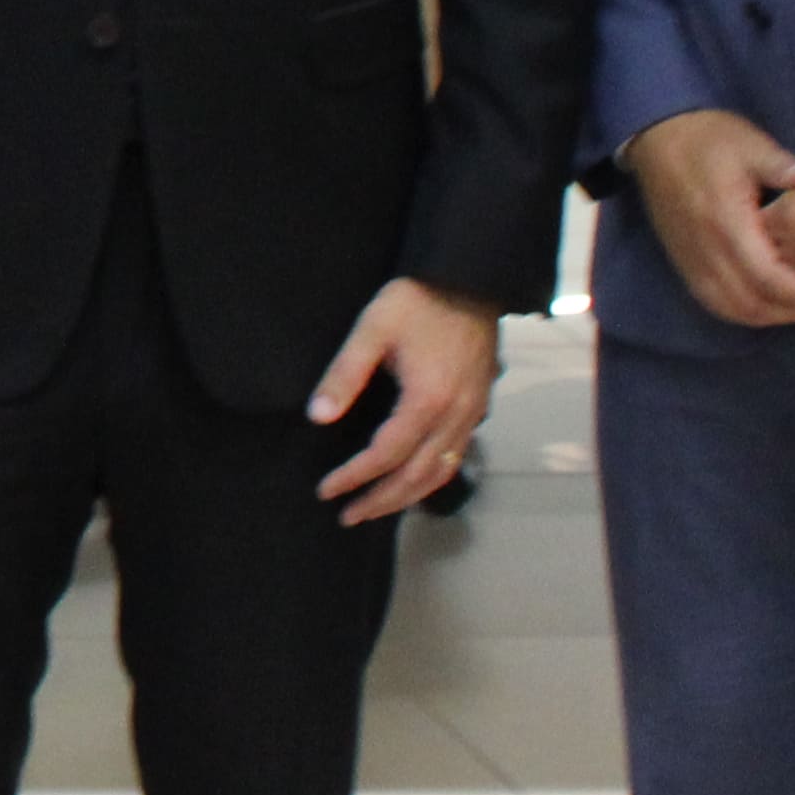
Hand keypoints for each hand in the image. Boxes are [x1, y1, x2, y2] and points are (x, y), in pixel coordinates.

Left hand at [309, 277, 498, 523]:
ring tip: (374, 508)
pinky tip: (410, 482)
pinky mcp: (477, 408)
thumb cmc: (417, 301)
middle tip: (347, 515)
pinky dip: (430, 478)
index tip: (327, 489)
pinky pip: (456, 457)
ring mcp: (472, 415)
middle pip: (416, 476)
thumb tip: (318, 418)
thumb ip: (344, 374)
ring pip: (440, 472)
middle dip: (380, 500)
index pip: (385, 456)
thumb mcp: (372, 329)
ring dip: (406, 497)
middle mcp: (455, 416)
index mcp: (427, 400)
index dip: (354, 477)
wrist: (469, 280)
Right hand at [620, 107, 794, 330]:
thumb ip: (784, 165)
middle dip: (789, 308)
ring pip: (729, 307)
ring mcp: (691, 258)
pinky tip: (762, 304)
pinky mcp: (683, 261)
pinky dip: (739, 312)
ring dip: (766, 315)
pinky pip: (711, 301)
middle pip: (750, 300)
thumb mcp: (750, 144)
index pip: (767, 274)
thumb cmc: (710, 140)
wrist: (657, 140)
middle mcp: (706, 247)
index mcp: (727, 220)